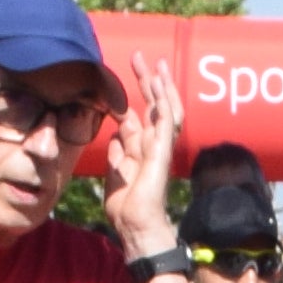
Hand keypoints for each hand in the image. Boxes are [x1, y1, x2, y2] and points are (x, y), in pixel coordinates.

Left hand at [101, 57, 186, 251]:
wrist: (135, 224)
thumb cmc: (125, 207)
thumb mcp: (115, 172)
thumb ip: (117, 152)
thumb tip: (115, 134)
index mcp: (141, 149)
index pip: (138, 116)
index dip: (131, 98)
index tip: (120, 80)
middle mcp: (153, 144)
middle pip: (152, 106)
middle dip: (146, 81)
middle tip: (139, 57)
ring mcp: (160, 146)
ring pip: (164, 108)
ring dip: (160, 85)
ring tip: (156, 63)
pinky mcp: (163, 150)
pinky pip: (167, 120)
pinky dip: (165, 100)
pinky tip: (161, 82)